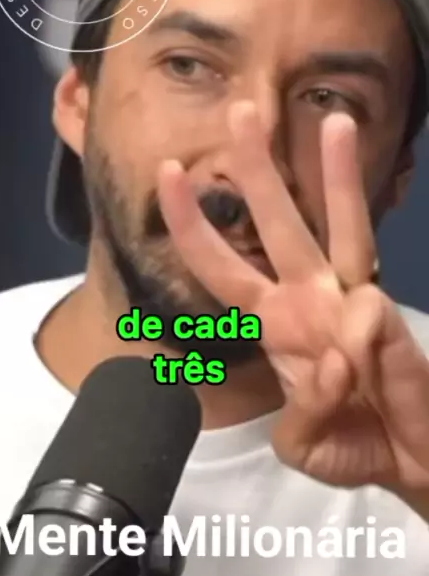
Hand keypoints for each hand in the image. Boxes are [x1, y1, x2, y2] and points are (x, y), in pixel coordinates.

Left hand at [156, 101, 428, 498]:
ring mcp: (352, 302)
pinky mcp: (389, 320)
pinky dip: (360, 345)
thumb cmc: (350, 444)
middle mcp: (310, 299)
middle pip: (279, 223)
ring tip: (336, 123)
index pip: (224, 265)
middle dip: (258, 170)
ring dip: (338, 177)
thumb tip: (338, 356)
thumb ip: (305, 412)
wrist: (410, 461)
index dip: (194, 224)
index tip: (170, 172)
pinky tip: (356, 375)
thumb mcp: (302, 443)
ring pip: (343, 228)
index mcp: (275, 323)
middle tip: (241, 113)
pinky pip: (367, 318)